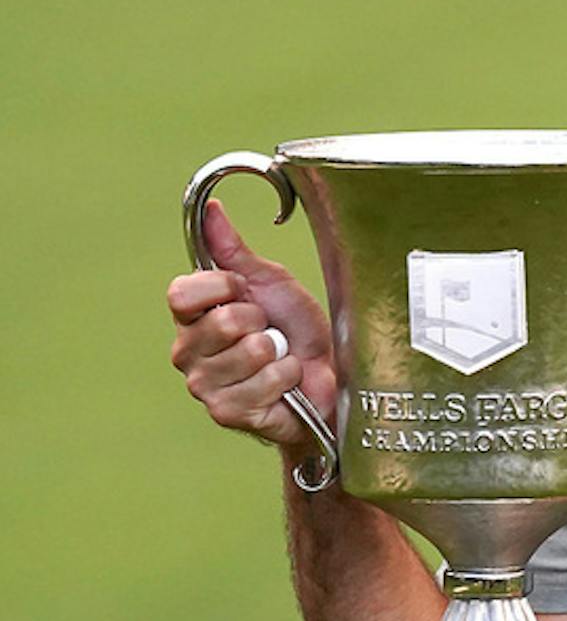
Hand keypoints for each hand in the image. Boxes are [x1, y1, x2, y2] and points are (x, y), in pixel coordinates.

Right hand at [166, 199, 335, 449]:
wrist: (331, 377)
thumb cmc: (298, 330)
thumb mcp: (268, 282)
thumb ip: (233, 250)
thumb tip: (211, 208)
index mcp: (190, 318)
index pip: (182, 293)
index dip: (224, 287)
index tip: (246, 293)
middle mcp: (188, 352)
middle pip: (222, 321)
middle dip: (262, 322)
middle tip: (272, 333)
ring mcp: (205, 386)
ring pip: (248, 351)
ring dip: (278, 353)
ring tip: (280, 359)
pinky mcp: (227, 412)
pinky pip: (264, 381)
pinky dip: (286, 377)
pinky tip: (287, 385)